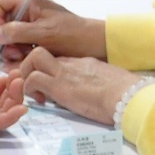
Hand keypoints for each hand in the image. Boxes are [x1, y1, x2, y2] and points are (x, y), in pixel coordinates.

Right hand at [0, 0, 105, 62]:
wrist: (92, 46)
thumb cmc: (74, 35)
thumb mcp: (45, 33)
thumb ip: (18, 32)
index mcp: (26, 2)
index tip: (4, 36)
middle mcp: (22, 13)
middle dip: (1, 40)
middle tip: (15, 52)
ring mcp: (24, 27)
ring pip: (2, 39)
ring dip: (9, 51)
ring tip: (25, 57)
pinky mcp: (27, 41)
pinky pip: (12, 49)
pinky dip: (16, 57)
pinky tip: (28, 60)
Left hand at [7, 48, 142, 124]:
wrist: (127, 95)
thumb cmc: (124, 93)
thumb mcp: (108, 83)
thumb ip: (96, 83)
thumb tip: (94, 92)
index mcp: (84, 63)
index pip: (57, 59)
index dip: (46, 69)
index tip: (47, 84)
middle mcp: (71, 63)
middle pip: (41, 52)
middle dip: (30, 66)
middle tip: (33, 85)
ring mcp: (64, 72)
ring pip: (32, 59)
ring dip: (26, 75)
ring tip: (33, 93)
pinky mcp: (59, 85)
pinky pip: (32, 79)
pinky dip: (29, 89)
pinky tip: (39, 101)